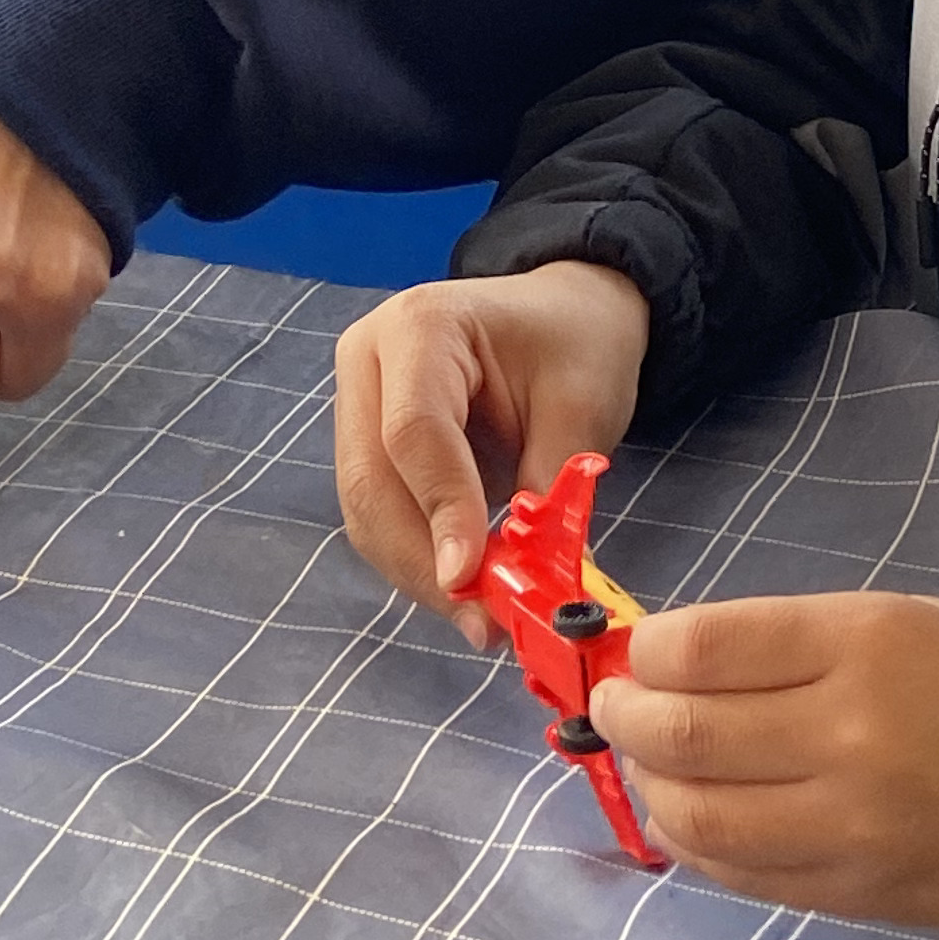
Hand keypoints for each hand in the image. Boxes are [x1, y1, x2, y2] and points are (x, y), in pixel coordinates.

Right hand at [334, 262, 650, 631]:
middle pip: (371, 481)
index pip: (413, 431)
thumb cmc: (577, 345)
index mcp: (420, 326)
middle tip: (484, 623)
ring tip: (484, 618)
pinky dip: (419, 560)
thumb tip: (522, 584)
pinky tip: (467, 590)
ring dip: (419, 572)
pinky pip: (379, 515)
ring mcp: (357, 401)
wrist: (562, 317)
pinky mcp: (366, 441)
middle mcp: (368, 359)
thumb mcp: (581, 407)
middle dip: (424, 562)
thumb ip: (545, 490)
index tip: (473, 581)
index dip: (440, 511)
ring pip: (365, 511)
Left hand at [591, 593, 938, 930]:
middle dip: (625, 718)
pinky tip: (697, 823)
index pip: (704, 648)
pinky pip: (747, 879)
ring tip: (652, 767)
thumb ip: (798, 644)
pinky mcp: (864, 897)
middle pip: (685, 735)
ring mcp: (856, 827)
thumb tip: (681, 664)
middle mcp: (852, 734)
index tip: (635, 652)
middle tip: (615, 707)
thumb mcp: (912, 620)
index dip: (645, 652)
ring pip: (700, 820)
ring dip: (652, 790)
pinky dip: (701, 850)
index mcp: (868, 642)